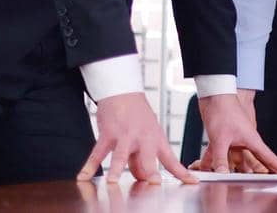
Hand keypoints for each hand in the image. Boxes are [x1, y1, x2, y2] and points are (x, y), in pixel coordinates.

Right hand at [78, 91, 195, 183]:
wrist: (124, 92)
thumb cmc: (138, 115)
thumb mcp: (148, 134)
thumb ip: (144, 157)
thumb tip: (143, 179)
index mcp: (157, 140)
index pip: (172, 160)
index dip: (182, 173)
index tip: (193, 182)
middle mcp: (143, 139)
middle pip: (147, 159)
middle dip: (149, 173)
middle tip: (153, 184)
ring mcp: (125, 136)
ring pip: (121, 155)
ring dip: (116, 169)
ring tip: (112, 182)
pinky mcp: (108, 134)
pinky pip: (98, 153)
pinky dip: (89, 165)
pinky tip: (83, 177)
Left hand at [195, 90, 276, 174]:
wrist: (215, 94)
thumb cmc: (224, 110)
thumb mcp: (220, 138)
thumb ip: (220, 160)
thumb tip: (222, 176)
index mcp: (252, 140)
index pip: (270, 158)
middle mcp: (245, 143)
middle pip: (254, 164)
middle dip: (259, 175)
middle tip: (267, 185)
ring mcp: (234, 142)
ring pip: (234, 162)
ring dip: (228, 170)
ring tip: (228, 181)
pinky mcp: (222, 140)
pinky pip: (218, 155)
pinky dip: (210, 162)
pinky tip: (202, 168)